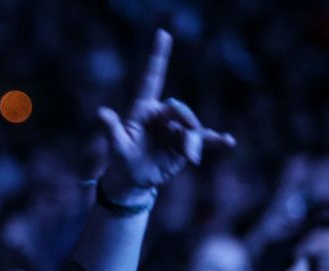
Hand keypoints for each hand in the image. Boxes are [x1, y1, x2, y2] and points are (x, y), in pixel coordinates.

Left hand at [97, 31, 235, 198]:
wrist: (135, 179)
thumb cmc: (122, 159)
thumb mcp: (116, 145)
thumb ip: (111, 129)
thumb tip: (101, 112)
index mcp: (144, 109)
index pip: (151, 78)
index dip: (158, 56)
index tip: (162, 34)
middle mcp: (162, 115)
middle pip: (178, 108)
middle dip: (183, 120)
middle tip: (182, 141)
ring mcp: (176, 128)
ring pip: (191, 126)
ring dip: (193, 139)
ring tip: (190, 155)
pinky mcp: (186, 143)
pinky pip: (204, 139)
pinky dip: (216, 140)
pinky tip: (228, 141)